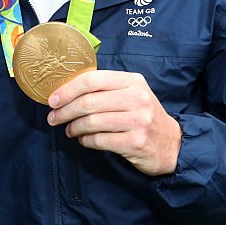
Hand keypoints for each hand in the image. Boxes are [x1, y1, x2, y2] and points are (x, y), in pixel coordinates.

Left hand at [45, 70, 181, 175]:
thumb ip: (106, 89)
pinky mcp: (135, 142)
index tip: (52, 100)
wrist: (172, 145)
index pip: (92, 80)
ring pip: (92, 122)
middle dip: (65, 111)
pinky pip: (99, 140)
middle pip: (88, 102)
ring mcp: (138, 120)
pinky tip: (83, 140)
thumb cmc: (144, 116)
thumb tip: (67, 91)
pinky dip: (86, 141)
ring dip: (74, 127)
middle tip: (54, 118)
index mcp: (132, 81)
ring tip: (69, 130)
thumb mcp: (131, 94)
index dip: (68, 90)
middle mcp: (137, 98)